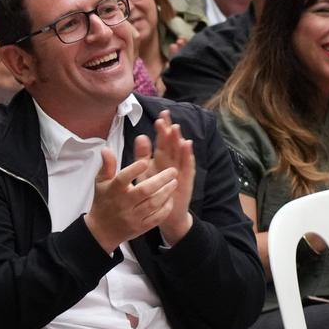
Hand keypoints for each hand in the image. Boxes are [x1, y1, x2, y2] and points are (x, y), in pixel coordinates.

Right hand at [85, 145, 178, 252]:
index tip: (146, 162)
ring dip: (166, 192)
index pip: (123, 178)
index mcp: (113, 191)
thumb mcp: (101, 183)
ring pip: (153, 204)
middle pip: (144, 191)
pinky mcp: (140, 228)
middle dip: (161, 179)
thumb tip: (106, 149)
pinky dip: (165, 208)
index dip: (134, 170)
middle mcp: (123, 204)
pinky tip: (170, 198)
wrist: (102, 231)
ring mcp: (132, 217)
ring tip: (174, 182)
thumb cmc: (103, 202)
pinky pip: (156, 218)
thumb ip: (107, 166)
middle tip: (172, 171)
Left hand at [148, 114, 196, 243]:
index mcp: (161, 158)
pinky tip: (187, 144)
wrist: (166, 212)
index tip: (161, 116)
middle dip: (169, 129)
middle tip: (166, 116)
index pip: (163, 140)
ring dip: (178, 138)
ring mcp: (181, 168)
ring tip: (175, 127)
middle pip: (172, 142)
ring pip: (180, 150)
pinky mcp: (187, 177)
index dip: (162, 129)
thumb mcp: (145, 171)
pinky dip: (188, 154)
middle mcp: (173, 160)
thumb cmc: (154, 191)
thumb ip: (142, 155)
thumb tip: (140, 136)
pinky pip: (188, 164)